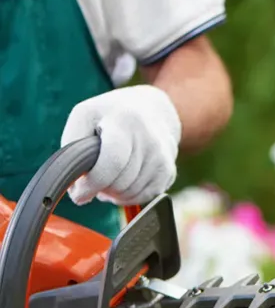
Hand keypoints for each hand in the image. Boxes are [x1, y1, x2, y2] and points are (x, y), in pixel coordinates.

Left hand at [60, 85, 181, 205]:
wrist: (152, 110)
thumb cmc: (110, 115)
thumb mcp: (84, 116)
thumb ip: (72, 147)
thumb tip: (76, 188)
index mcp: (125, 121)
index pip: (112, 163)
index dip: (93, 184)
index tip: (78, 193)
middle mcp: (150, 139)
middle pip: (120, 183)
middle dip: (101, 188)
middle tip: (93, 179)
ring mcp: (163, 157)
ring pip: (131, 193)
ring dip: (114, 193)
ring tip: (107, 178)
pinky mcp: (169, 171)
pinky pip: (144, 197)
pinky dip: (128, 196)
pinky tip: (122, 182)